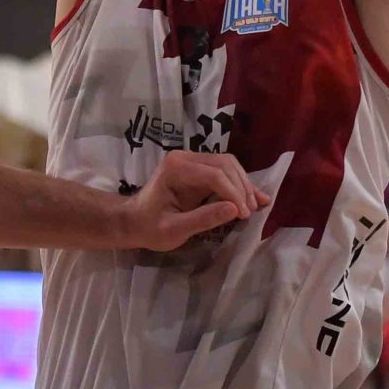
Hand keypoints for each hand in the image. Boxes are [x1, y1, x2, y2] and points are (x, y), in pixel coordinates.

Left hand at [118, 150, 268, 251]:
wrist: (133, 222)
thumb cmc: (150, 228)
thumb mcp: (174, 230)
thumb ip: (203, 219)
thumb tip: (234, 209)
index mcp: (176, 169)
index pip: (214, 174)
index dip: (233, 193)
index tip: (244, 215)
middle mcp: (184, 157)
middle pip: (224, 164)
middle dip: (241, 187)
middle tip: (251, 212)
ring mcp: (191, 160)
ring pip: (227, 164)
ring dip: (243, 184)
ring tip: (255, 206)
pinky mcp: (197, 168)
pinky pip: (223, 171)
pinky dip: (238, 183)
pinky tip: (255, 196)